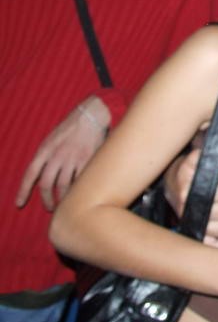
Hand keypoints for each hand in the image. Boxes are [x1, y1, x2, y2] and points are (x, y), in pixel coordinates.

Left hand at [16, 96, 109, 210]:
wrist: (92, 114)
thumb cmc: (73, 126)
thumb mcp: (53, 138)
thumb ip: (47, 155)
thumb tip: (42, 174)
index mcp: (45, 149)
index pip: (30, 173)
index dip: (23, 190)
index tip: (19, 203)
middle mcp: (57, 155)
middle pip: (46, 183)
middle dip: (46, 199)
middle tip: (49, 207)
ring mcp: (73, 158)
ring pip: (63, 185)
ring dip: (62, 197)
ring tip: (64, 203)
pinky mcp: (88, 160)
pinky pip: (80, 180)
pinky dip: (78, 189)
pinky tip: (79, 192)